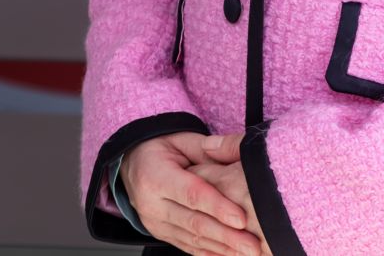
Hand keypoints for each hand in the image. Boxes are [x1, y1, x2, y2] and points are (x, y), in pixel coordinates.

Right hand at [119, 131, 261, 255]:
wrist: (130, 163)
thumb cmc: (158, 148)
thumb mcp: (179, 138)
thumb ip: (206, 150)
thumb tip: (235, 157)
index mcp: (155, 176)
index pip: (192, 194)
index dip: (218, 207)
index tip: (241, 218)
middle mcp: (152, 204)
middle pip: (194, 222)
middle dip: (227, 236)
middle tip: (253, 244)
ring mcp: (155, 223)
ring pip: (193, 240)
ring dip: (223, 248)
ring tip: (248, 253)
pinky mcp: (161, 234)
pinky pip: (187, 247)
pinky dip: (210, 254)